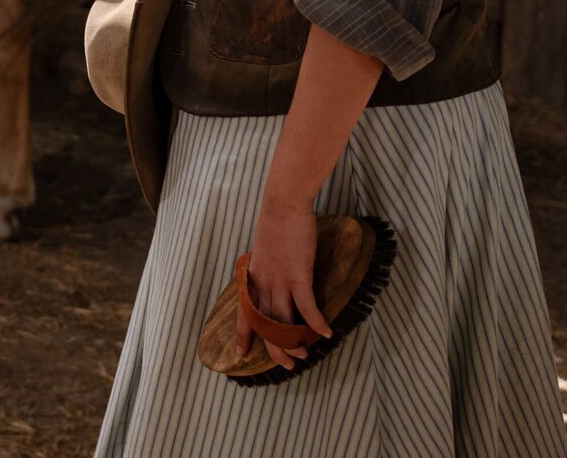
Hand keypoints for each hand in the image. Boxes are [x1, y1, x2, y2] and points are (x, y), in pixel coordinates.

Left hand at [237, 197, 332, 370]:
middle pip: (265, 325)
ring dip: (294, 342)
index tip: (240, 353)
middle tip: (286, 364)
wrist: (283, 204)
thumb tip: (273, 277)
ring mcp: (280, 280)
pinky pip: (306, 307)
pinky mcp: (298, 274)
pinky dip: (316, 322)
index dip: (243, 334)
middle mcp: (263, 283)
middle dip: (274, 349)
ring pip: (283, 322)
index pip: (244, 312)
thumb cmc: (276, 222)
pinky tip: (325, 333)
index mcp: (253, 277)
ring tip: (305, 355)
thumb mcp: (263, 249)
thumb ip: (266, 267)